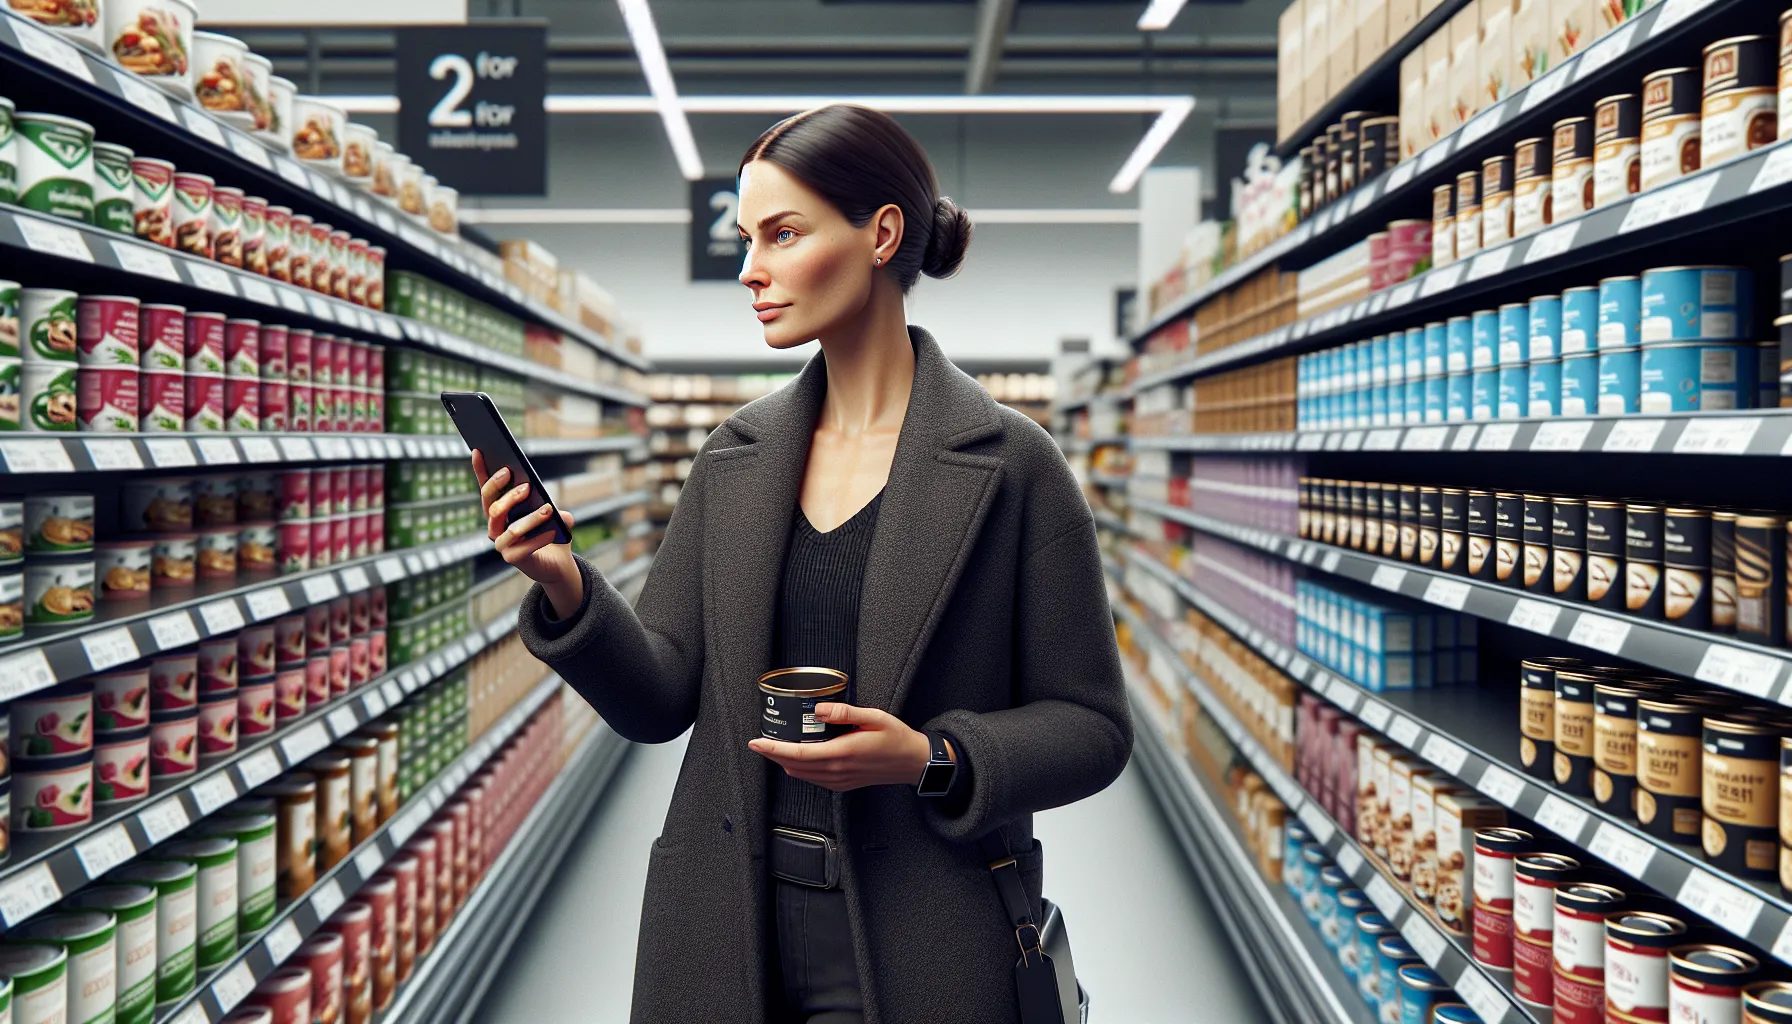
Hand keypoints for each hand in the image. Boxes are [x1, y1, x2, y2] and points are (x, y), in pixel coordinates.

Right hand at [474, 450, 582, 617]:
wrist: (557, 562)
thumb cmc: (551, 531)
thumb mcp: (555, 514)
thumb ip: (552, 505)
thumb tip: (548, 504)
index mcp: (500, 511)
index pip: (486, 489)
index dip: (480, 470)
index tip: (479, 450)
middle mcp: (495, 526)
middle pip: (492, 507)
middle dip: (508, 494)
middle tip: (526, 484)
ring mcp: (502, 544)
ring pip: (510, 529)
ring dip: (530, 518)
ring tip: (548, 509)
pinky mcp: (513, 559)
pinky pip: (523, 548)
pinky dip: (539, 538)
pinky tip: (553, 532)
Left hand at [747, 703, 939, 791]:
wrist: (912, 763)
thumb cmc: (896, 738)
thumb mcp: (874, 717)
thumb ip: (844, 712)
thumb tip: (818, 709)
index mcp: (843, 752)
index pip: (798, 754)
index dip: (773, 749)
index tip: (756, 742)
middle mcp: (838, 770)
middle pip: (794, 766)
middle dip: (773, 755)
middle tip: (761, 741)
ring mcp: (839, 780)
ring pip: (801, 775)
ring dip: (785, 762)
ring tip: (775, 746)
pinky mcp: (842, 784)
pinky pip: (813, 779)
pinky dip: (799, 768)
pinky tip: (798, 756)